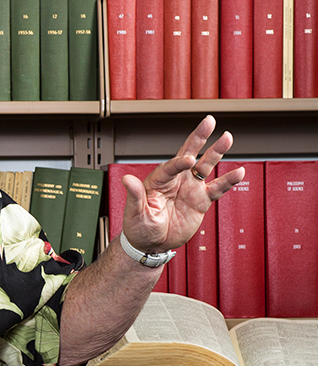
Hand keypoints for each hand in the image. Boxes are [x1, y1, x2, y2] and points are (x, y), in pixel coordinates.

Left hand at [120, 115, 244, 252]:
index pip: (170, 167)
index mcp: (158, 180)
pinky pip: (217, 188)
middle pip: (189, 154)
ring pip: (206, 166)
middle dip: (199, 137)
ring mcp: (190, 188)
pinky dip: (229, 180)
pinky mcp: (201, 200)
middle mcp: (176, 180)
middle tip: (208, 121)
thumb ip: (134, 195)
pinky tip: (239, 171)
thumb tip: (126, 179)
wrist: (152, 244)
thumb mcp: (134, 213)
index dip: (179, 163)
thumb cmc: (139, 227)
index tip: (188, 160)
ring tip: (227, 137)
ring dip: (217, 152)